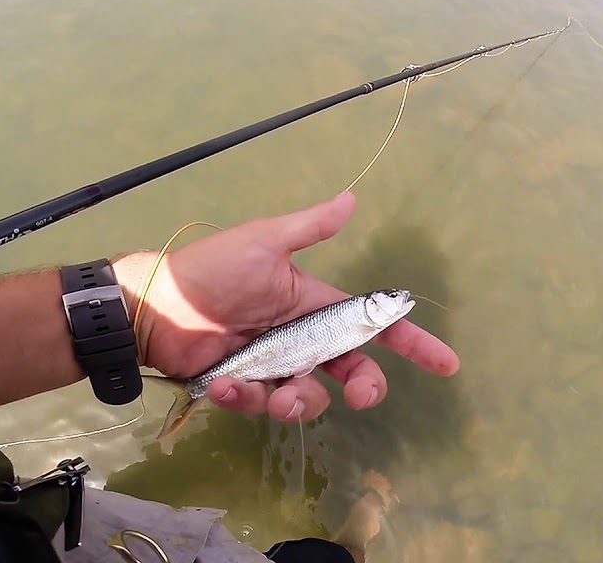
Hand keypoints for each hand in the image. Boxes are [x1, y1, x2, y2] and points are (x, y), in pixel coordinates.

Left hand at [111, 191, 459, 423]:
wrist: (156, 304)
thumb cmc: (212, 269)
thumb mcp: (265, 242)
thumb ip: (310, 228)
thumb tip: (352, 198)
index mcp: (314, 305)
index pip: (372, 326)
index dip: (411, 344)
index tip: (446, 364)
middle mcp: (301, 340)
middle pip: (352, 373)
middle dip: (365, 388)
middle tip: (360, 395)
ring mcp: (275, 368)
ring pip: (310, 399)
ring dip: (296, 400)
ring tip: (271, 390)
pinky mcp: (246, 391)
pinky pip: (263, 406)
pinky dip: (246, 398)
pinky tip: (225, 383)